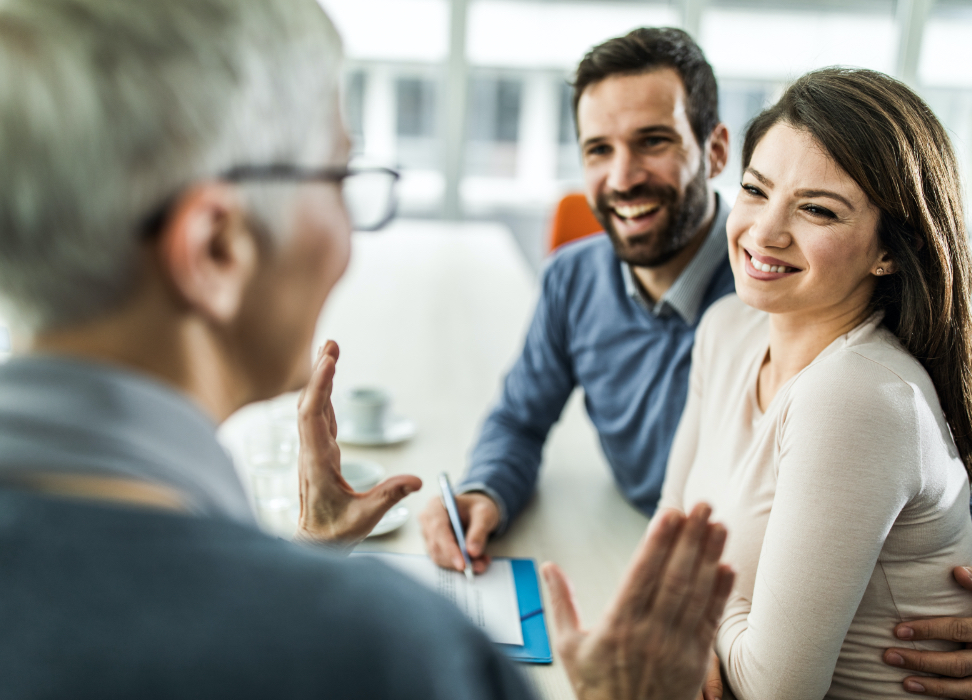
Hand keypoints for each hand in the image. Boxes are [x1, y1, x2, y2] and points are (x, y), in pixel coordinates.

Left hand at [294, 341, 421, 546]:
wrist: (313, 546)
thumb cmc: (335, 534)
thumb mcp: (366, 518)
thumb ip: (390, 496)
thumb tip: (417, 480)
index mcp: (316, 463)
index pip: (312, 416)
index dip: (319, 386)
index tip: (329, 361)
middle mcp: (311, 452)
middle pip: (310, 403)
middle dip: (320, 372)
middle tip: (331, 344)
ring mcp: (313, 451)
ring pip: (313, 408)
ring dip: (321, 379)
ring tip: (330, 351)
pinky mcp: (319, 453)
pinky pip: (319, 417)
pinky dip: (324, 395)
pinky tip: (328, 381)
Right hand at [419, 491, 498, 572]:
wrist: (475, 512)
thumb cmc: (477, 509)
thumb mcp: (484, 514)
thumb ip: (479, 531)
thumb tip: (472, 552)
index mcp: (436, 505)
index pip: (438, 529)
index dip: (449, 548)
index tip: (463, 563)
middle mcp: (427, 520)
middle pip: (436, 546)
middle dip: (458, 559)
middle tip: (479, 566)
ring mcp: (428, 535)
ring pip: (439, 557)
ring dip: (460, 564)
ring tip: (482, 562)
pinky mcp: (433, 547)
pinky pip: (443, 561)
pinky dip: (460, 564)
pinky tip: (476, 561)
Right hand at [542, 503, 733, 699]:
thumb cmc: (597, 691)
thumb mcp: (568, 647)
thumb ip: (560, 602)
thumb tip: (548, 566)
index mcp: (617, 626)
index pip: (642, 575)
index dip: (658, 543)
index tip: (670, 514)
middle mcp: (650, 634)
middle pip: (674, 578)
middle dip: (690, 538)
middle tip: (702, 506)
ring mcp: (676, 647)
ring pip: (696, 594)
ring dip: (709, 556)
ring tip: (718, 524)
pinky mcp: (695, 659)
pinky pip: (710, 620)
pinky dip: (720, 592)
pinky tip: (727, 566)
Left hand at [883, 566, 971, 696]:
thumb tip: (957, 571)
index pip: (957, 630)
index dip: (928, 631)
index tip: (897, 631)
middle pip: (957, 663)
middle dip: (922, 661)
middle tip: (888, 655)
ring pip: (963, 686)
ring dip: (932, 685)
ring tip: (904, 682)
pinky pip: (966, 696)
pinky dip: (944, 694)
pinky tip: (919, 690)